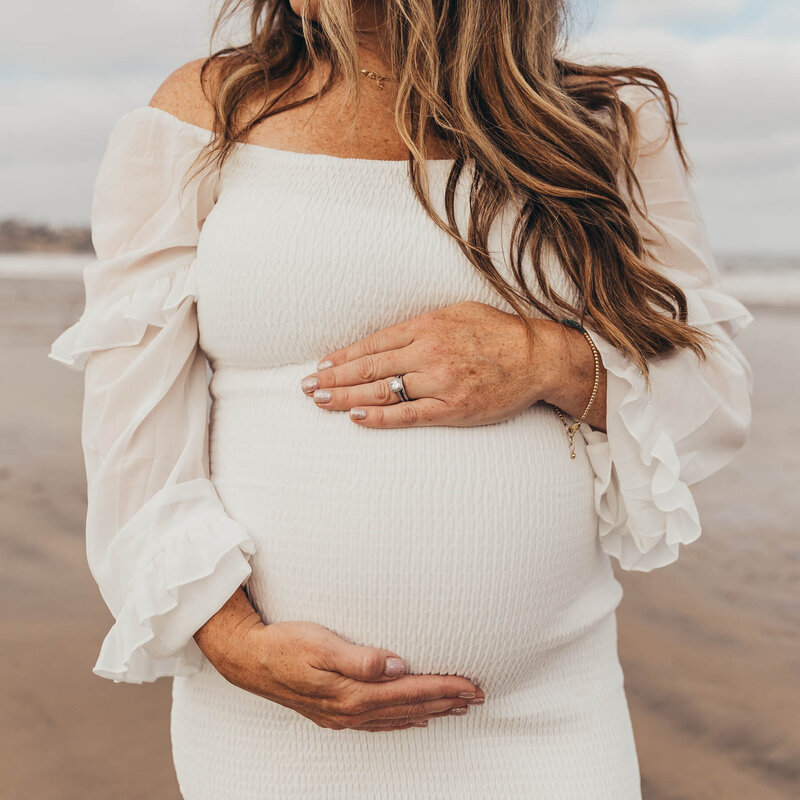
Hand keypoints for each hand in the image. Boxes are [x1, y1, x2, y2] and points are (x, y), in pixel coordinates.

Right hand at [195, 592, 484, 731]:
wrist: (248, 660)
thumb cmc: (285, 645)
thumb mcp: (321, 644)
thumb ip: (361, 658)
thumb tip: (398, 666)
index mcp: (352, 693)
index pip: (411, 691)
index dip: (443, 688)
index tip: (471, 686)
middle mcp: (351, 709)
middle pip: (409, 707)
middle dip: (445, 702)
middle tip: (477, 697)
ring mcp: (342, 715)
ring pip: (396, 717)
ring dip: (428, 712)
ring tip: (455, 708)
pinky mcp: (332, 712)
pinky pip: (377, 723)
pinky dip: (400, 721)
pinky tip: (410, 719)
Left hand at [300, 301, 557, 427]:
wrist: (538, 357)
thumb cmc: (498, 333)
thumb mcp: (457, 314)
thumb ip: (421, 326)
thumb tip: (387, 340)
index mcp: (427, 326)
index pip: (373, 343)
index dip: (343, 356)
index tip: (321, 365)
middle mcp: (429, 352)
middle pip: (369, 367)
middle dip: (333, 378)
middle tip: (306, 387)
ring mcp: (440, 382)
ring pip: (382, 390)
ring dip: (347, 397)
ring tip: (320, 401)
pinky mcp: (453, 408)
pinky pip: (409, 415)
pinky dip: (381, 417)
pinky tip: (356, 417)